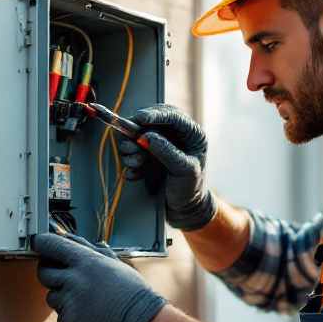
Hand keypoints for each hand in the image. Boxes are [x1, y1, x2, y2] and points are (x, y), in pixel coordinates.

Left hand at [33, 233, 167, 321]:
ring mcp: (69, 302)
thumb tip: (73, 238)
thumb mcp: (113, 263)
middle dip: (49, 272)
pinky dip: (71, 315)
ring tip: (85, 300)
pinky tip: (88, 314)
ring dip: (62, 296)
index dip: (43, 243)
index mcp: (85, 262)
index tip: (40, 243)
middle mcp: (73, 280)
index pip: (51, 245)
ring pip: (51, 296)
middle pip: (43, 272)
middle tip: (62, 276)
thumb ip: (91, 250)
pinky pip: (60, 315)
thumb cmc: (130, 292)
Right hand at [118, 104, 216, 230]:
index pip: (173, 115)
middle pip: (152, 120)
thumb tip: (151, 138)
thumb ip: (170, 154)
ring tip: (134, 163)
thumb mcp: (185, 172)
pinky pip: (134, 150)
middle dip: (138, 131)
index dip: (155, 114)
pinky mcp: (148, 153)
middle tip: (130, 144)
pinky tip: (134, 173)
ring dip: (132, 148)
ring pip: (139, 134)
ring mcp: (160, 142)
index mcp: (191, 133)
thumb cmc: (190, 189)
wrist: (183, 207)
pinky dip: (131, 160)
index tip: (140, 118)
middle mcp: (175, 134)